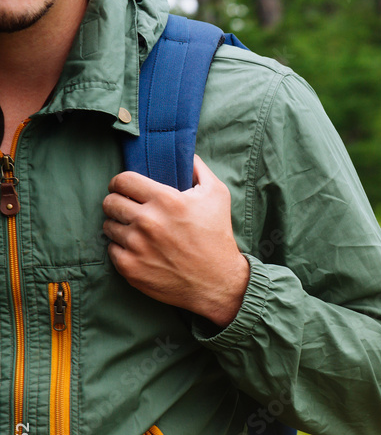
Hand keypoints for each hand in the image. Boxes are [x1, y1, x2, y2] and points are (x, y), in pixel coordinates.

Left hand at [102, 155, 250, 326]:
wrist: (218, 282)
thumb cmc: (218, 236)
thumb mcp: (217, 196)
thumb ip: (198, 169)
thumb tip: (185, 152)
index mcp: (166, 200)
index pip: (122, 180)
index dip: (122, 182)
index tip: (128, 189)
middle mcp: (147, 222)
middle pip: (110, 201)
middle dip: (118, 202)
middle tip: (131, 209)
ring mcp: (136, 246)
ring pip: (108, 225)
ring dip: (120, 226)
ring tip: (137, 231)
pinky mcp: (130, 267)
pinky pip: (111, 249)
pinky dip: (122, 248)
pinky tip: (140, 249)